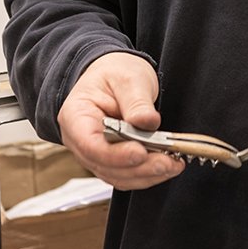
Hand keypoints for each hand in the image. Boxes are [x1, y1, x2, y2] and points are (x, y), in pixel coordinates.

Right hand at [57, 52, 183, 190]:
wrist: (115, 75)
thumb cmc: (114, 73)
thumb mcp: (128, 78)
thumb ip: (136, 102)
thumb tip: (146, 122)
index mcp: (76, 115)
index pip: (90, 144)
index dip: (115, 155)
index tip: (140, 153)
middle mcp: (80, 140)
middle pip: (105, 165)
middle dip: (138, 168)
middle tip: (166, 162)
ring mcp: (94, 153)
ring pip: (117, 175)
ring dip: (146, 175)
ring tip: (171, 164)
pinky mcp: (111, 160)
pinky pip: (127, 175)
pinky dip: (147, 174)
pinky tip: (166, 167)